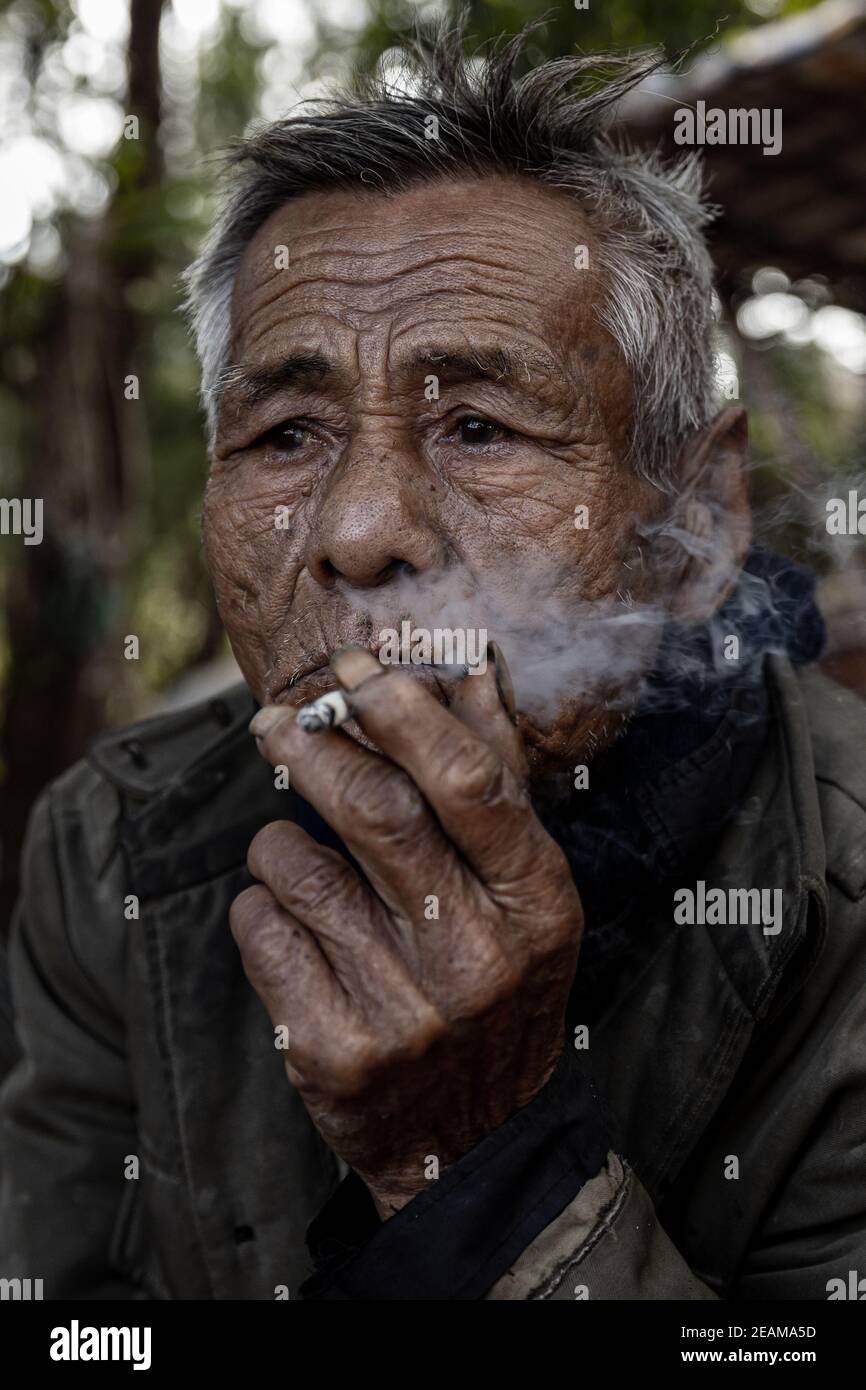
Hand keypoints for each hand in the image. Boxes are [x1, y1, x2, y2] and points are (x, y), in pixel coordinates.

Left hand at [230, 647, 582, 1215]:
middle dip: (314, 747)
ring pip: (299, 866)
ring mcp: (403, 1010)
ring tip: (293, 853)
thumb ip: (495, 783)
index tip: (356, 669)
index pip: (468, 783)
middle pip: (375, 811)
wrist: (469, 1143)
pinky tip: (287, 922)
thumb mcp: (524, 898)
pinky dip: (260, 904)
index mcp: (535, 905)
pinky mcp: (332, 1050)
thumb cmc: (496, 991)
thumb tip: (467, 669)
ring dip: (279, 841)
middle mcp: (477, 958)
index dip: (405, 713)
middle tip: (276, 720)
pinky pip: (262, 928)